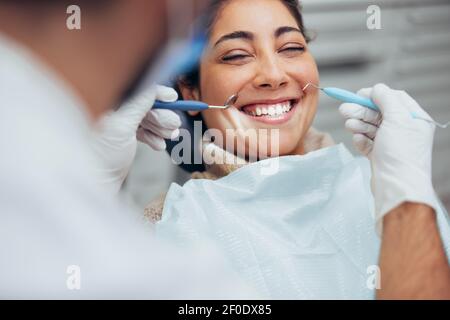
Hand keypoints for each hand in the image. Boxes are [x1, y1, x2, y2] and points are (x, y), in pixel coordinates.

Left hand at [92, 85, 180, 192]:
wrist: (98, 182)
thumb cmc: (102, 155)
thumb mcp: (122, 125)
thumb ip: (138, 103)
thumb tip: (154, 87)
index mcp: (106, 101)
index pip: (136, 89)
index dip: (156, 93)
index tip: (173, 98)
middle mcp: (111, 109)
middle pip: (144, 104)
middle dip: (162, 115)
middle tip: (174, 125)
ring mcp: (118, 123)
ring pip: (146, 118)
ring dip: (161, 127)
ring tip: (169, 136)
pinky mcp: (124, 136)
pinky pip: (143, 130)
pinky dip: (153, 137)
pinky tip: (158, 145)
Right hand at [339, 84, 437, 232]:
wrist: (396, 187)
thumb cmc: (401, 154)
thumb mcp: (397, 119)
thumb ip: (386, 99)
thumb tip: (377, 89)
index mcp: (415, 120)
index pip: (394, 99)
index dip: (375, 95)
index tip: (358, 95)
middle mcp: (404, 131)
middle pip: (379, 113)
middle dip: (361, 111)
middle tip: (344, 110)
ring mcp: (392, 144)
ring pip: (371, 128)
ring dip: (359, 124)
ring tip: (348, 124)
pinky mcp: (380, 156)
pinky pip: (368, 143)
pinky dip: (361, 140)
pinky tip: (358, 140)